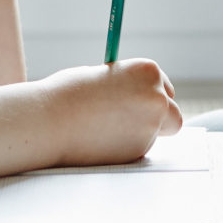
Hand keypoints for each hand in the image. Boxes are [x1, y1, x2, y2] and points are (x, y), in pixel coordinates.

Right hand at [39, 59, 182, 165]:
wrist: (49, 120)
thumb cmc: (68, 94)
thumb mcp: (102, 78)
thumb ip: (126, 87)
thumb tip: (135, 99)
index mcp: (148, 72)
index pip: (165, 88)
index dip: (152, 97)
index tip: (140, 102)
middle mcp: (157, 98)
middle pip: (173, 114)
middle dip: (159, 120)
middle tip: (135, 122)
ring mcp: (151, 126)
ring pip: (154, 135)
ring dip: (139, 134)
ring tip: (103, 128)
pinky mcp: (139, 151)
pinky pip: (137, 149)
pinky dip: (124, 147)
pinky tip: (100, 140)